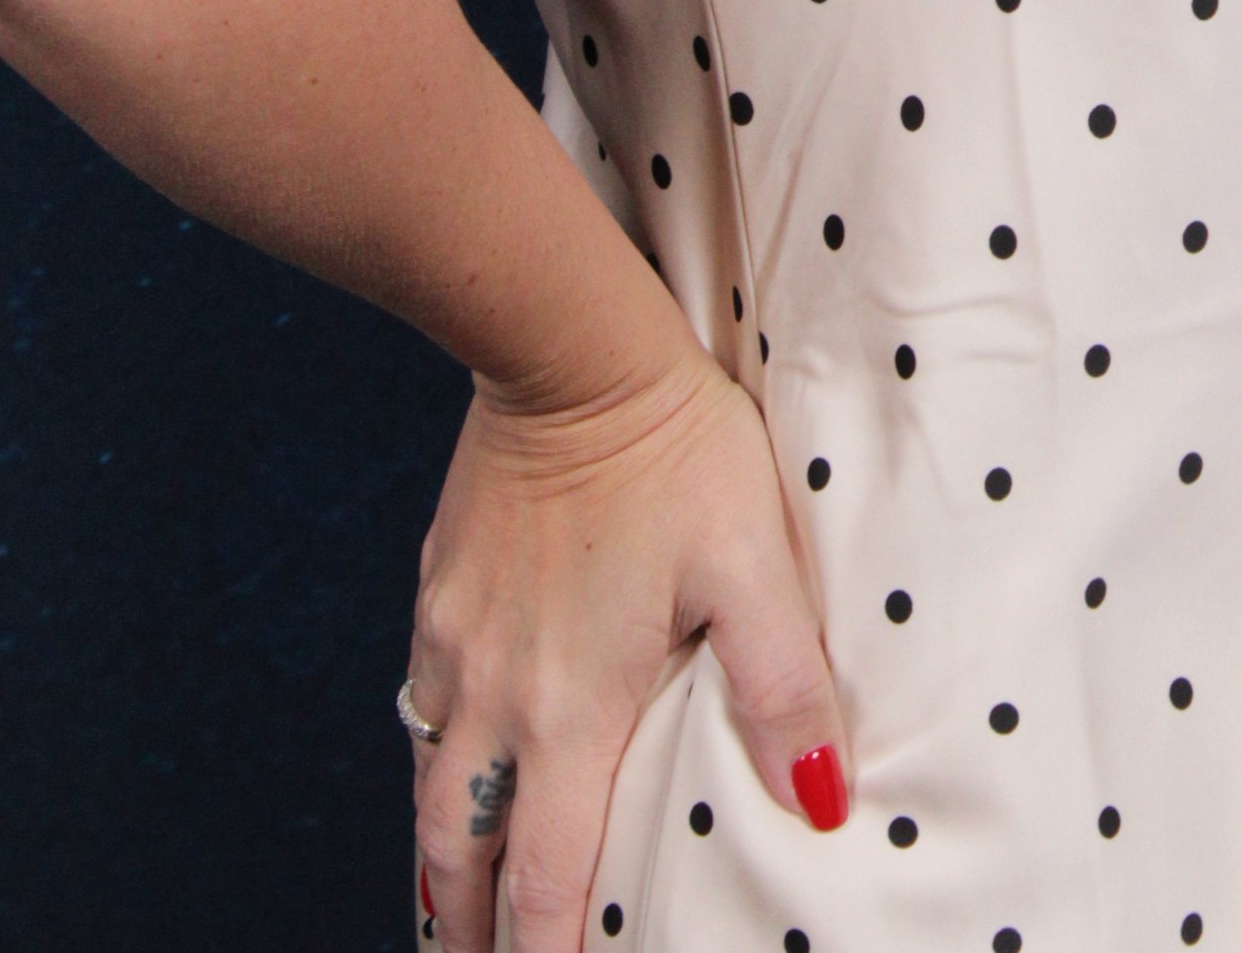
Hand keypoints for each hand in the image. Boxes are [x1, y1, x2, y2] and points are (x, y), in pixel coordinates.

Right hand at [406, 350, 849, 952]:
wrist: (566, 348)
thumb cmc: (668, 450)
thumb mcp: (753, 564)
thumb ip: (784, 689)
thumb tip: (820, 801)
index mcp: (571, 711)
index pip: (544, 879)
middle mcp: (495, 694)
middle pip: (460, 854)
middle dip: (469, 930)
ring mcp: (454, 639)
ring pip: (430, 786)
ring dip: (442, 859)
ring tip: (453, 907)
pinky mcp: (439, 587)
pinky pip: (421, 705)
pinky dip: (431, 762)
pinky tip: (446, 762)